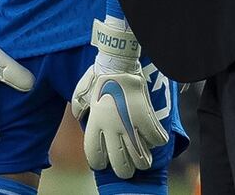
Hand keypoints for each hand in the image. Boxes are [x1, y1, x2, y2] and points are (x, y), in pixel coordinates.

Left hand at [70, 19, 168, 178]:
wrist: (118, 64)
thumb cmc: (99, 77)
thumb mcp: (82, 93)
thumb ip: (79, 107)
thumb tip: (78, 115)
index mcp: (95, 124)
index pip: (94, 154)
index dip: (99, 163)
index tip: (103, 163)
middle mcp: (111, 128)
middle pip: (119, 163)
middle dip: (124, 170)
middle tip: (128, 168)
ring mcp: (129, 124)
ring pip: (139, 157)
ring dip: (143, 162)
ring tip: (144, 160)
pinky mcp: (145, 117)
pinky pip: (155, 139)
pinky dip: (157, 142)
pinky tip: (155, 139)